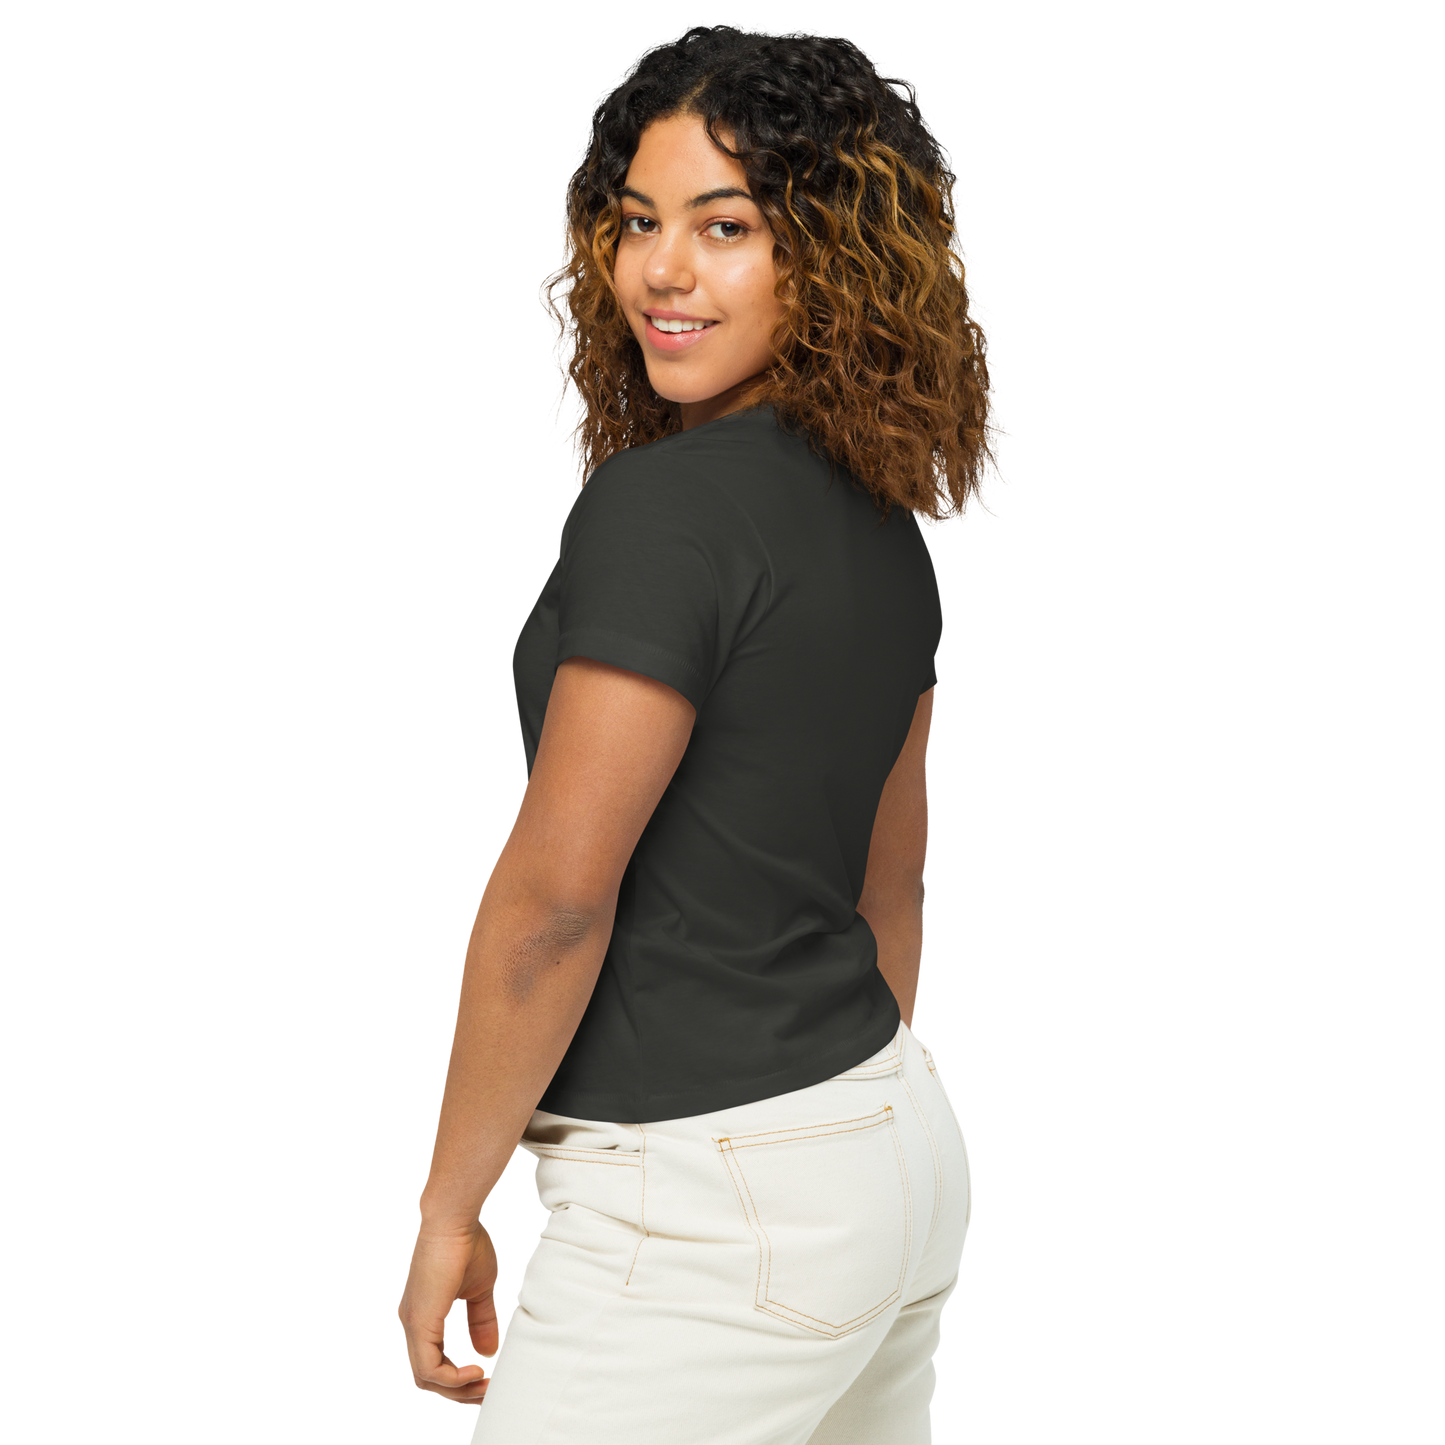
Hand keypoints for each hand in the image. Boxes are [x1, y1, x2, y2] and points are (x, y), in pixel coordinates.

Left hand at [395, 1218, 503, 1407]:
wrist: (454, 1218)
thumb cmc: (467, 1243)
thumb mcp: (480, 1290)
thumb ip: (481, 1321)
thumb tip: (489, 1351)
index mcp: (422, 1316)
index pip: (432, 1362)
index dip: (458, 1378)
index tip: (486, 1379)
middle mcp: (410, 1325)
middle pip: (426, 1379)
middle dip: (458, 1393)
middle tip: (486, 1392)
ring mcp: (411, 1325)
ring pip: (425, 1379)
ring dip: (457, 1390)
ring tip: (484, 1384)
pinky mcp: (419, 1323)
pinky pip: (429, 1369)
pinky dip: (454, 1378)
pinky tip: (477, 1369)